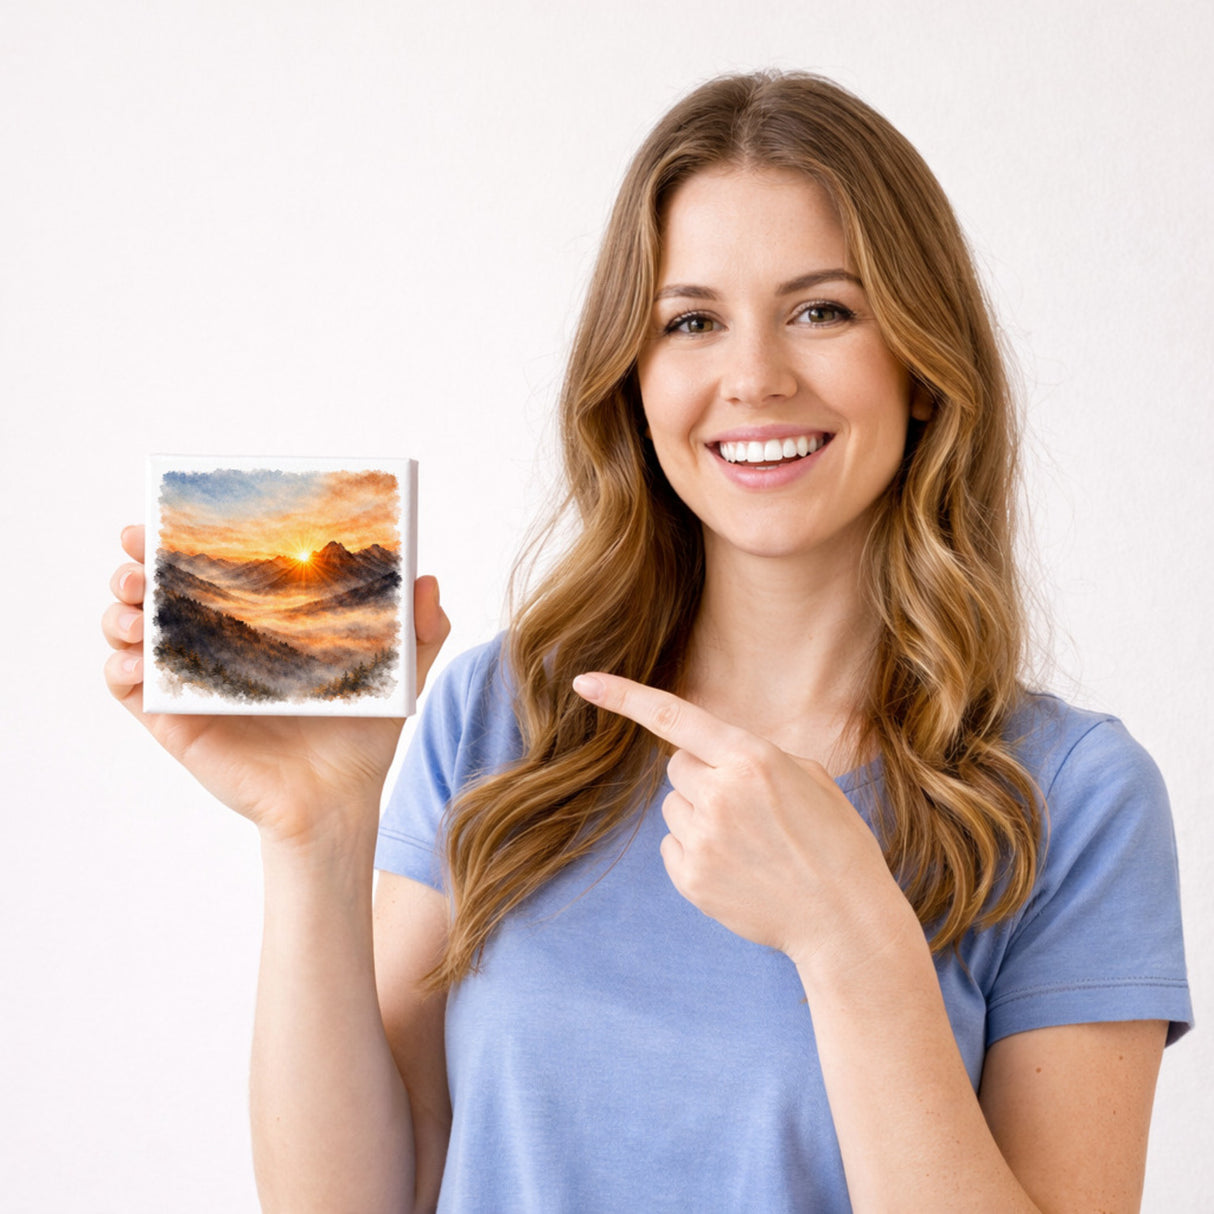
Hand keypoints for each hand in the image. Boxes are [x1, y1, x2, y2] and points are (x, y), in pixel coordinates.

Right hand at [103, 525, 450, 846]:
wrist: (339, 801)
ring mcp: (192, 683)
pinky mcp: (176, 722)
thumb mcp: (398, 675)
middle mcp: (219, 646)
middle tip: (140, 558)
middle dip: (138, 567)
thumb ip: (421, 629)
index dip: (183, 541)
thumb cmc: (361, 734)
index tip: (167, 516)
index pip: (214, 570)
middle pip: (159, 593)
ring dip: (120, 613)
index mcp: (261, 624)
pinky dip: (119, 670)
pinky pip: (130, 691)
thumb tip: (426, 579)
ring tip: (134, 607)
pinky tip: (132, 662)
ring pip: (133, 636)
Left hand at [572, 671, 903, 968]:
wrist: (845, 920)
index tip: (583, 681)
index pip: (674, 717)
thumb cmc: (834, 842)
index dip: (624, 697)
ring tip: (750, 843)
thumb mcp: (808, 777)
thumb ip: (752, 756)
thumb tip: (710, 756)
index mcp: (752, 758)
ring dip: (700, 815)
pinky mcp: (691, 878)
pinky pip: (672, 846)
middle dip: (703, 777)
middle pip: (678, 767)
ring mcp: (702, 839)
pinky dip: (695, 852)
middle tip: (748, 807)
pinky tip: (737, 868)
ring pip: (674, 807)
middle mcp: (720, 793)